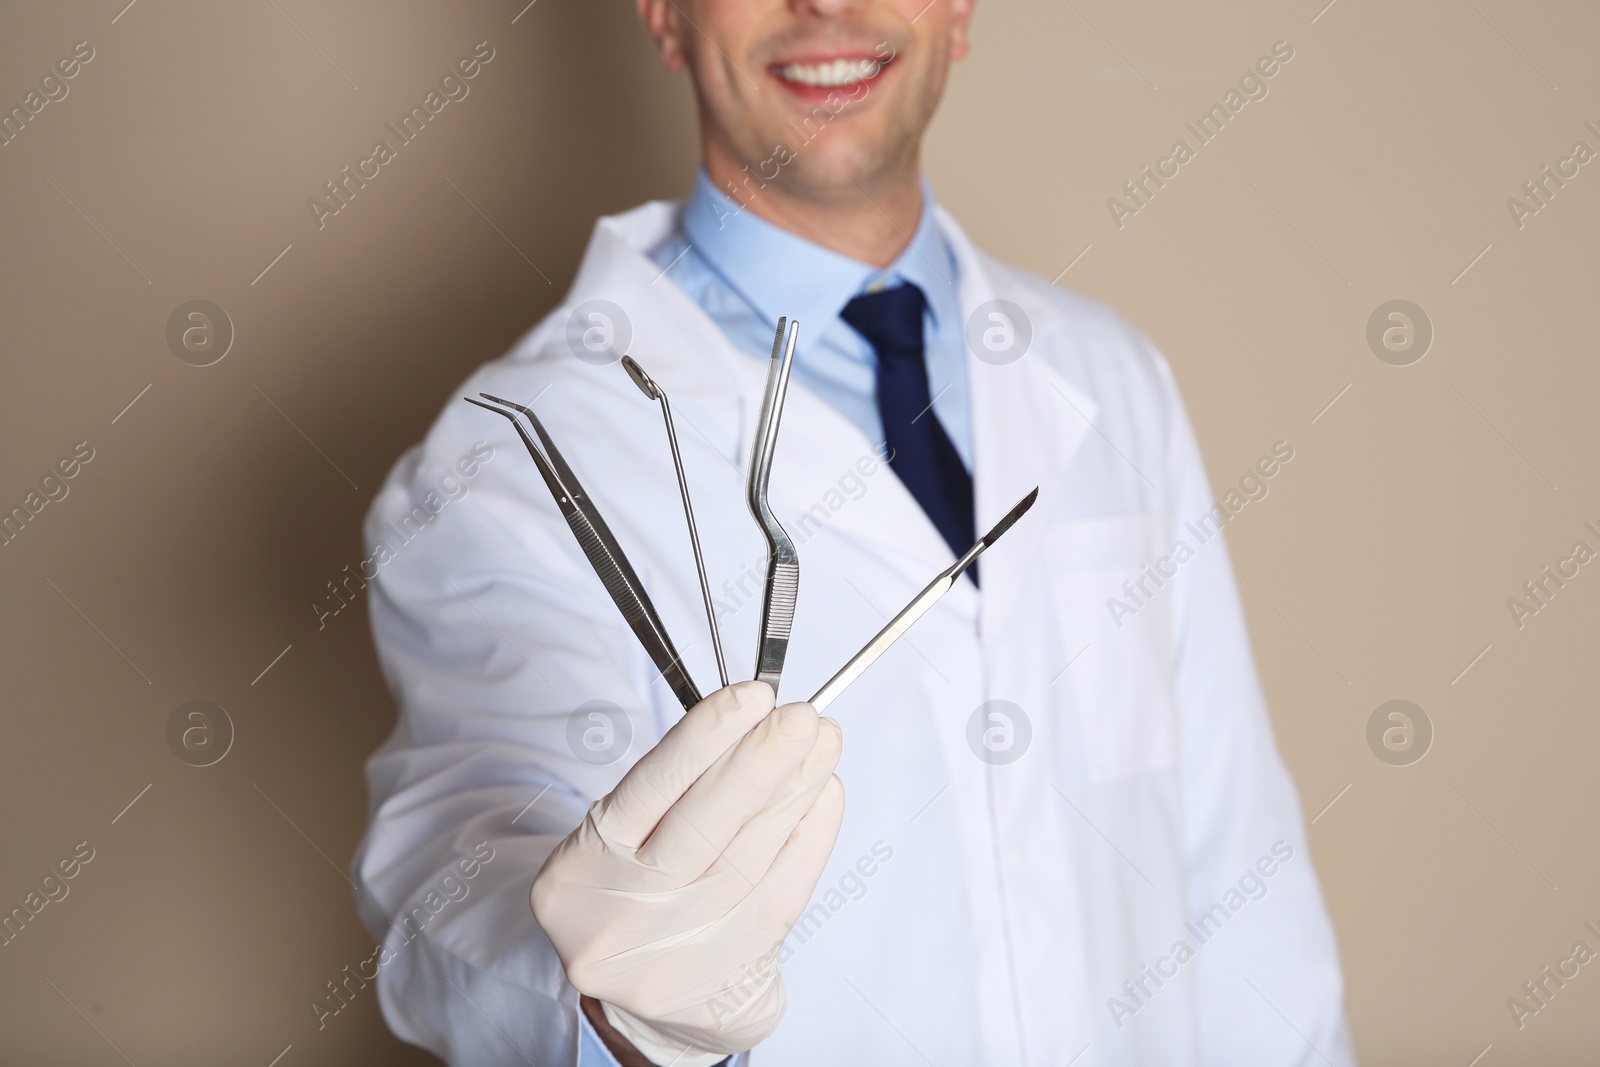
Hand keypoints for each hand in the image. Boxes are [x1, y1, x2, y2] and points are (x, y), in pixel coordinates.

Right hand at [531, 681, 844, 1066]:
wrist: (647, 1008)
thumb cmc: (638, 895)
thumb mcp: (623, 839)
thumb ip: (675, 785)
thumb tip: (752, 721)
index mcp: (580, 869)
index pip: (648, 790)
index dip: (705, 738)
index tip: (752, 697)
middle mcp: (619, 917)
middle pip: (702, 830)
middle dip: (760, 763)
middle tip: (800, 718)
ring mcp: (672, 957)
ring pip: (748, 860)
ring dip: (794, 792)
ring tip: (822, 746)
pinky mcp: (724, 982)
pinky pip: (781, 897)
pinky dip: (809, 839)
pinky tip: (825, 797)